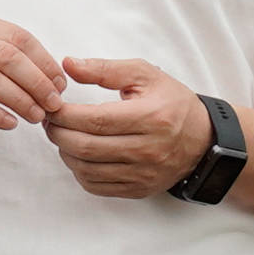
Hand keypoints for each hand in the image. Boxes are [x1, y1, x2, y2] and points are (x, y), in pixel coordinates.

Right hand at [0, 12, 63, 143]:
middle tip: (53, 104)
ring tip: (36, 117)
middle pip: (7, 57)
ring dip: (19, 99)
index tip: (60, 84)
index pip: (19, 37)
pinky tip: (9, 123)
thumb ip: (9, 63)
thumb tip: (54, 82)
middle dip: (36, 82)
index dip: (44, 61)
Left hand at [42, 53, 212, 199]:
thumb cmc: (172, 103)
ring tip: (62, 136)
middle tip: (50, 121)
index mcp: (151, 117)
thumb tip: (68, 64)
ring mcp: (143, 173)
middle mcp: (149, 149)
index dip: (65, 114)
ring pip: (87, 169)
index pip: (95, 119)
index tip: (52, 106)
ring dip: (65, 153)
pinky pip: (96, 186)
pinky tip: (79, 155)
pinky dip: (79, 171)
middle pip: (87, 147)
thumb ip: (104, 69)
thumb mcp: (144, 75)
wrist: (202, 139)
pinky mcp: (139, 189)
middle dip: (58, 133)